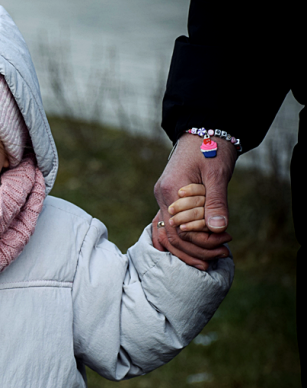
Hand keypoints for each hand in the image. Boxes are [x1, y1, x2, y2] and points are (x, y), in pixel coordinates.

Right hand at [152, 133, 235, 269]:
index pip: (181, 228)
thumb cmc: (212, 147)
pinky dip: (180, 240)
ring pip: (168, 233)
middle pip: (172, 235)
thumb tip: (218, 229)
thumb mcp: (217, 173)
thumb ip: (216, 201)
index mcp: (171, 190)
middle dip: (196, 249)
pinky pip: (168, 225)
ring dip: (188, 248)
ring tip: (211, 259)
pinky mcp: (169, 197)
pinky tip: (193, 250)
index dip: (202, 241)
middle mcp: (162, 196)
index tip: (225, 242)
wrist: (204, 129)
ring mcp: (163, 197)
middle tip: (222, 254)